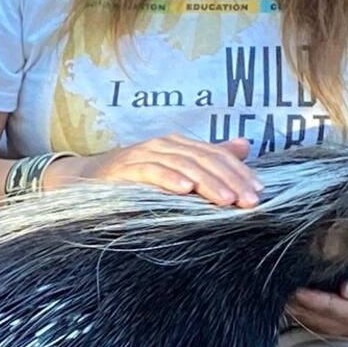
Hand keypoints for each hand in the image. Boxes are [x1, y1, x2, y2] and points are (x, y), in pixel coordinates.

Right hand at [53, 136, 261, 207]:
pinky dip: (168, 179)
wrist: (88, 180)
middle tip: (249, 201)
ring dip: (206, 182)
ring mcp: (145, 154)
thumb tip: (245, 145)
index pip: (217, 155)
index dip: (240, 172)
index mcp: (180, 145)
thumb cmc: (136, 179)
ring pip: (183, 164)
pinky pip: (150, 171)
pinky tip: (184, 190)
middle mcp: (165, 145)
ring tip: (225, 200)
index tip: (259, 193)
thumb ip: (210, 159)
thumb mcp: (176, 170)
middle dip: (230, 180)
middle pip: (204, 159)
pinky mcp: (125, 168)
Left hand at [285, 270, 347, 340]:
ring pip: (312, 323)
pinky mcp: (335, 329)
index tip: (299, 288)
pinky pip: (313, 324)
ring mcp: (340, 331)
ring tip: (280, 294)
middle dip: (299, 304)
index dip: (314, 299)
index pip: (333, 307)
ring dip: (296, 310)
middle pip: (317, 317)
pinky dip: (300, 314)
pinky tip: (290, 303)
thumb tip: (347, 289)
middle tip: (281, 288)